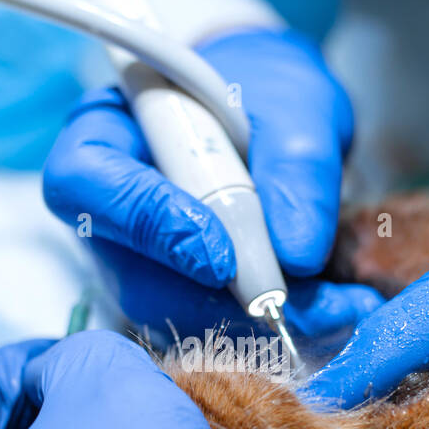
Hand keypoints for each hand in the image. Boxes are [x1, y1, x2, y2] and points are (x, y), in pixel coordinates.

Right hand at [42, 27, 379, 343]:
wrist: (281, 120)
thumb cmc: (269, 94)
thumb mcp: (296, 105)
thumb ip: (297, 164)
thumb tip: (297, 254)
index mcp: (105, 134)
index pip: (86, 183)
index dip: (148, 226)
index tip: (221, 256)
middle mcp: (107, 212)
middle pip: (133, 278)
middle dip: (222, 304)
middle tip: (312, 305)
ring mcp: (137, 266)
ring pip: (178, 319)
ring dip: (259, 329)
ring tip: (341, 308)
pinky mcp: (177, 303)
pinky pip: (212, 334)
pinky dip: (272, 335)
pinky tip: (329, 314)